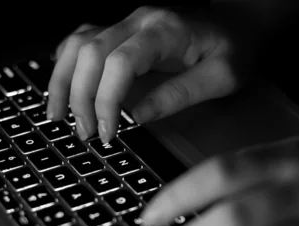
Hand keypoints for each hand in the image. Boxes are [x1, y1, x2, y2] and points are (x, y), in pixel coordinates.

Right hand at [47, 6, 252, 141]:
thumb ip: (180, 94)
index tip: (107, 132)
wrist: (240, 21)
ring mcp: (128, 21)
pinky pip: (83, 39)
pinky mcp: (123, 29)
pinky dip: (67, 63)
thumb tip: (137, 116)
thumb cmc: (235, 47)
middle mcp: (140, 20)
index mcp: (165, 30)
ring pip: (78, 43)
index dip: (106, 99)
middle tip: (84, 133)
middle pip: (90, 52)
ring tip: (57, 114)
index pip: (120, 62)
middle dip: (80, 97)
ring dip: (63, 80)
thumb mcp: (222, 76)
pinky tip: (62, 84)